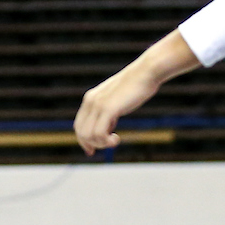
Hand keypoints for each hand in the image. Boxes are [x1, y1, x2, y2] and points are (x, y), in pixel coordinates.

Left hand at [74, 30, 200, 154]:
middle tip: (108, 146)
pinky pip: (99, 134)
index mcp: (90, 98)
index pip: (79, 125)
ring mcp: (98, 104)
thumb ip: (109, 113)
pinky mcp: (108, 108)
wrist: (145, 73)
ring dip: (101, 144)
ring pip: (88, 135)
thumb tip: (107, 129)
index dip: (83, 140)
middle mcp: (90, 101)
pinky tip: (117, 138)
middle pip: (81, 132)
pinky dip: (107, 141)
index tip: (91, 151)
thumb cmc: (135, 87)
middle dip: (92, 144)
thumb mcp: (117, 101)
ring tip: (115, 141)